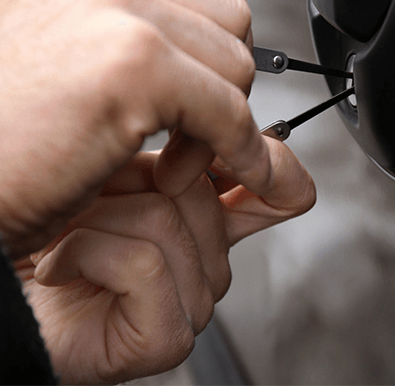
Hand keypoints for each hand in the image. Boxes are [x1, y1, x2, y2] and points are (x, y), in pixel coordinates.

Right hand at [0, 0, 270, 258]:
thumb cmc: (10, 131)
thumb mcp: (71, 48)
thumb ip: (140, 27)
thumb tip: (227, 45)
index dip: (225, 33)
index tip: (209, 79)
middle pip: (234, 14)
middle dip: (228, 78)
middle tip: (196, 125)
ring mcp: (116, 11)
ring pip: (238, 63)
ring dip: (223, 121)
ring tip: (174, 157)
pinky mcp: (133, 68)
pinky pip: (229, 111)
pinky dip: (234, 151)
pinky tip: (187, 175)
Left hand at [14, 146, 314, 383]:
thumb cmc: (41, 226)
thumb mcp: (121, 166)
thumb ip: (187, 150)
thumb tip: (239, 131)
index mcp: (206, 219)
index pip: (282, 191)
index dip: (266, 163)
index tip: (217, 142)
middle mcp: (206, 261)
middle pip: (207, 192)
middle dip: (132, 182)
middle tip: (91, 200)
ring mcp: (191, 303)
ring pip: (170, 222)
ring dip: (96, 216)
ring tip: (68, 235)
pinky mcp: (168, 335)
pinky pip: (145, 262)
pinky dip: (85, 252)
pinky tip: (61, 266)